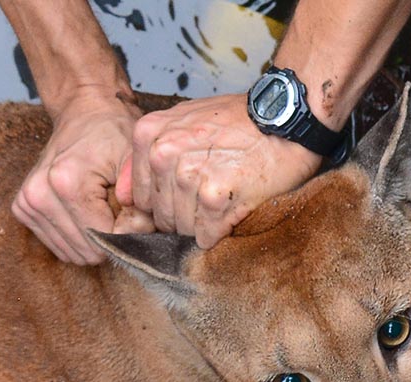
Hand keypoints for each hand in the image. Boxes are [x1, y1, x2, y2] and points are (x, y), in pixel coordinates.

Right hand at [10, 89, 153, 263]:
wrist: (83, 112)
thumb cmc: (113, 134)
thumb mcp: (135, 161)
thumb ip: (142, 203)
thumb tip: (139, 239)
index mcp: (66, 182)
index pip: (106, 240)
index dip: (128, 231)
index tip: (133, 209)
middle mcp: (39, 195)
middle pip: (88, 251)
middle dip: (110, 236)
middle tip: (117, 206)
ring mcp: (26, 203)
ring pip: (74, 254)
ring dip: (94, 237)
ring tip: (100, 205)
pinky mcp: (22, 209)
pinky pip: (60, 247)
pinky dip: (78, 235)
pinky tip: (84, 209)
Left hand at [115, 94, 322, 248]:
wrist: (286, 116)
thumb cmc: (239, 120)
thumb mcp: (185, 120)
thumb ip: (148, 154)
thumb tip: (123, 196)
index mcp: (150, 135)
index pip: (141, 196)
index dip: (167, 201)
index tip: (191, 190)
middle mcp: (164, 154)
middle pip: (162, 215)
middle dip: (186, 215)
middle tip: (214, 195)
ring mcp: (188, 176)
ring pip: (183, 229)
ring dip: (205, 224)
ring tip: (226, 199)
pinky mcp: (215, 198)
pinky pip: (207, 236)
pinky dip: (221, 232)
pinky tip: (235, 209)